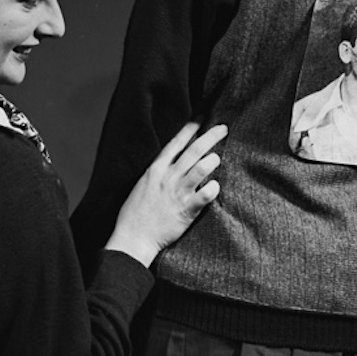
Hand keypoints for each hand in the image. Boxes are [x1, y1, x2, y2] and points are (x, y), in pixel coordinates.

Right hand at [106, 121, 226, 267]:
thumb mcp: (142, 185)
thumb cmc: (135, 213)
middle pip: (194, 150)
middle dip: (211, 136)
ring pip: (201, 168)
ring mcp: (178, 193)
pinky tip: (216, 186)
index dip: (190, 128)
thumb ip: (157, 173)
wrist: (133, 237)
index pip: (176, 143)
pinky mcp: (186, 210)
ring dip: (212, 160)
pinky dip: (213, 188)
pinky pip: (205, 195)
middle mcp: (168, 177)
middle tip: (223, 128)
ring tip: (217, 158)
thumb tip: (170, 163)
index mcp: (155, 169)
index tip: (202, 118)